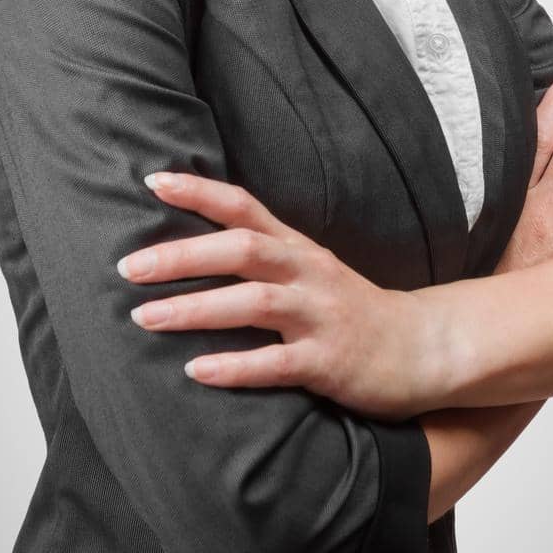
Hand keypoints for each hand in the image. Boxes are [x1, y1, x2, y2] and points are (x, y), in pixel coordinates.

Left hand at [118, 171, 431, 418]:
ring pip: (254, 302)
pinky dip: (235, 366)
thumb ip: (261, 257)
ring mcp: (321, 315)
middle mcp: (307, 272)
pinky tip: (196, 371)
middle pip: (242, 249)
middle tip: (128, 266)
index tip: (152, 182)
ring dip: (196, 308)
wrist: (424, 348)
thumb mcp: (309, 271)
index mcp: (296, 248)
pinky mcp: (332, 362)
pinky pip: (278, 363)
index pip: (243, 206)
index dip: (198, 192)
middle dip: (181, 255)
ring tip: (145, 317)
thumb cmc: (350, 311)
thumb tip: (187, 250)